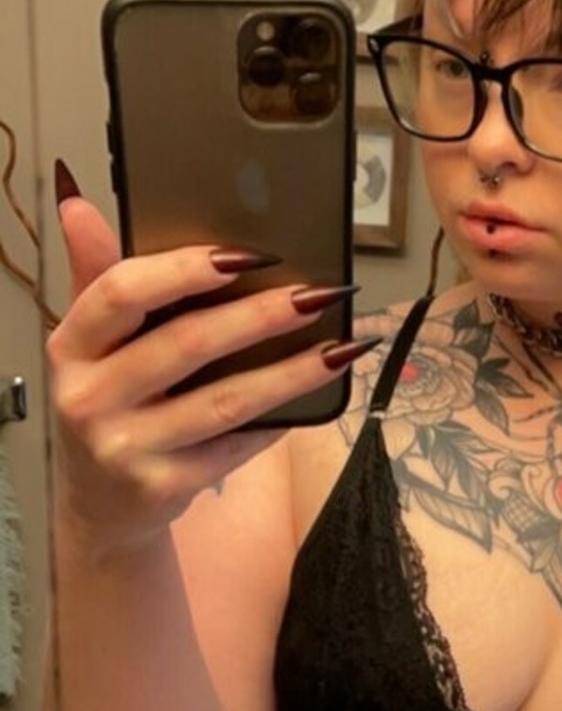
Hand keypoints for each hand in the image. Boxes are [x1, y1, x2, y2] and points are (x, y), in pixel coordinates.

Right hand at [48, 175, 367, 554]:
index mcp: (72, 346)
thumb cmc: (107, 403)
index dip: (185, 269)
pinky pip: (236, 446)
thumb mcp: (90, 341)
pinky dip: (278, 419)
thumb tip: (79, 204)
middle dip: (260, 316)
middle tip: (317, 294)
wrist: (100, 505)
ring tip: (340, 347)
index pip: (123, 293)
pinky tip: (314, 396)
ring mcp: (126, 448)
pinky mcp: (164, 487)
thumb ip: (97, 275)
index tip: (246, 253)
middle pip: (186, 344)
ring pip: (225, 401)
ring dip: (291, 372)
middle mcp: (89, 398)